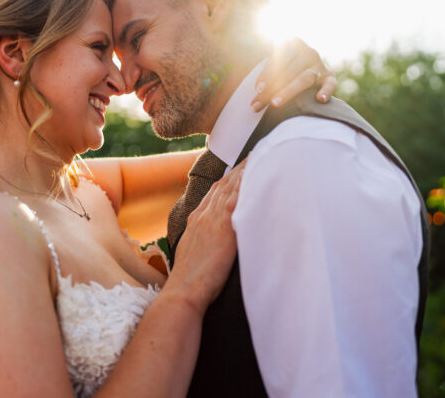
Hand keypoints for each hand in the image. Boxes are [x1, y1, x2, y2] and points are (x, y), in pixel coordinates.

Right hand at [169, 161, 245, 312]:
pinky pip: (237, 199)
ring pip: (231, 187)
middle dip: (239, 168)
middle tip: (255, 153)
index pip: (213, 192)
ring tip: (261, 156)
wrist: (183, 291)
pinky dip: (246, 184)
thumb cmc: (190, 281)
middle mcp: (203, 215)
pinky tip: (258, 174)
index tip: (238, 168)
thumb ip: (204, 241)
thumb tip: (213, 242)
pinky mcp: (223, 227)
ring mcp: (212, 219)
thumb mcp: (193, 253)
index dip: (227, 178)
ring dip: (245, 170)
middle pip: (223, 184)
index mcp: (196, 220)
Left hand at [250, 38, 336, 111]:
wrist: (303, 64)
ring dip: (288, 92)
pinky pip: (331, 83)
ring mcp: (319, 63)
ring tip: (275, 104)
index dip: (267, 74)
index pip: (278, 58)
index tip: (256, 89)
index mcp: (291, 42)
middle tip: (256, 105)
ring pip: (304, 78)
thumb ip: (257, 47)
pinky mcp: (329, 76)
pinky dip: (327, 90)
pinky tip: (319, 99)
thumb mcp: (269, 53)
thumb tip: (240, 38)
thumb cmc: (279, 63)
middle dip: (271, 89)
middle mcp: (307, 51)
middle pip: (288, 71)